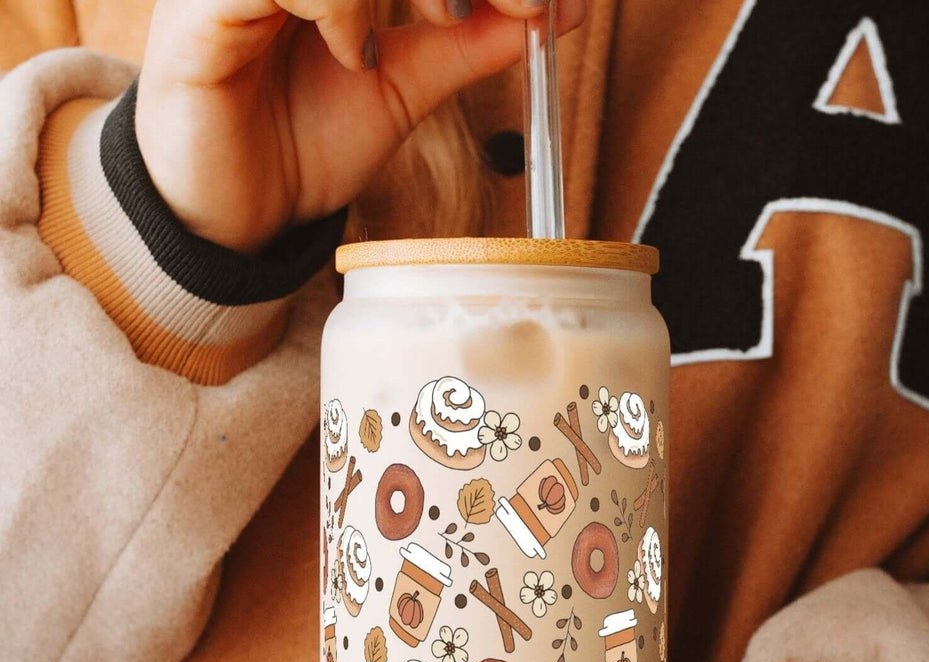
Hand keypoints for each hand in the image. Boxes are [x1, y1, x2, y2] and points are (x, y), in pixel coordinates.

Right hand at [136, 0, 583, 251]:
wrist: (243, 213)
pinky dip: (339, 5)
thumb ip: (469, 42)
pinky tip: (354, 55)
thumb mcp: (405, 88)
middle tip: (518, 5)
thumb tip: (560, 10)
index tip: (541, 2)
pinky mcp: (206, 7)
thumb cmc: (307, 142)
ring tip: (425, 30)